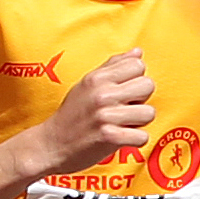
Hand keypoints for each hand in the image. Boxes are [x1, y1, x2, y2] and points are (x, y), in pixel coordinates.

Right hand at [35, 52, 154, 173]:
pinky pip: (142, 137)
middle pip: (148, 85)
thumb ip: (113, 67)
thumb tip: (137, 52)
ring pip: (149, 113)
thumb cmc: (71, 116)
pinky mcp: (110, 137)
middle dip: (141, 99)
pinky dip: (134, 141)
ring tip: (121, 124)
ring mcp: (106, 116)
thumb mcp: (86, 84)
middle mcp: (102, 94)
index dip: (135, 79)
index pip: (138, 65)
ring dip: (138, 122)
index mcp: (97, 78)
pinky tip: (120, 138)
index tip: (123, 91)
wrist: (50, 146)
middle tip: (124, 108)